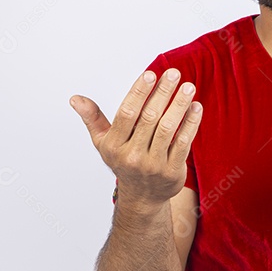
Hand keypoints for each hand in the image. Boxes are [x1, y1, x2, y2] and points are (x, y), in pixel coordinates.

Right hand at [70, 68, 201, 208]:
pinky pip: (183, 143)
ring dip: (179, 106)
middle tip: (174, 73)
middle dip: (163, 93)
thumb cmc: (123, 161)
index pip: (127, 114)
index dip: (139, 93)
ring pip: (168, 129)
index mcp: (114, 145)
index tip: (151, 74)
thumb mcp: (103, 142)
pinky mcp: (172, 172)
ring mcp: (153, 165)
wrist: (142, 197)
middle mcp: (132, 156)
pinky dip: (191, 124)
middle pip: (149, 118)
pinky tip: (196, 107)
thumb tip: (75, 98)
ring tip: (188, 87)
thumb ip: (92, 118)